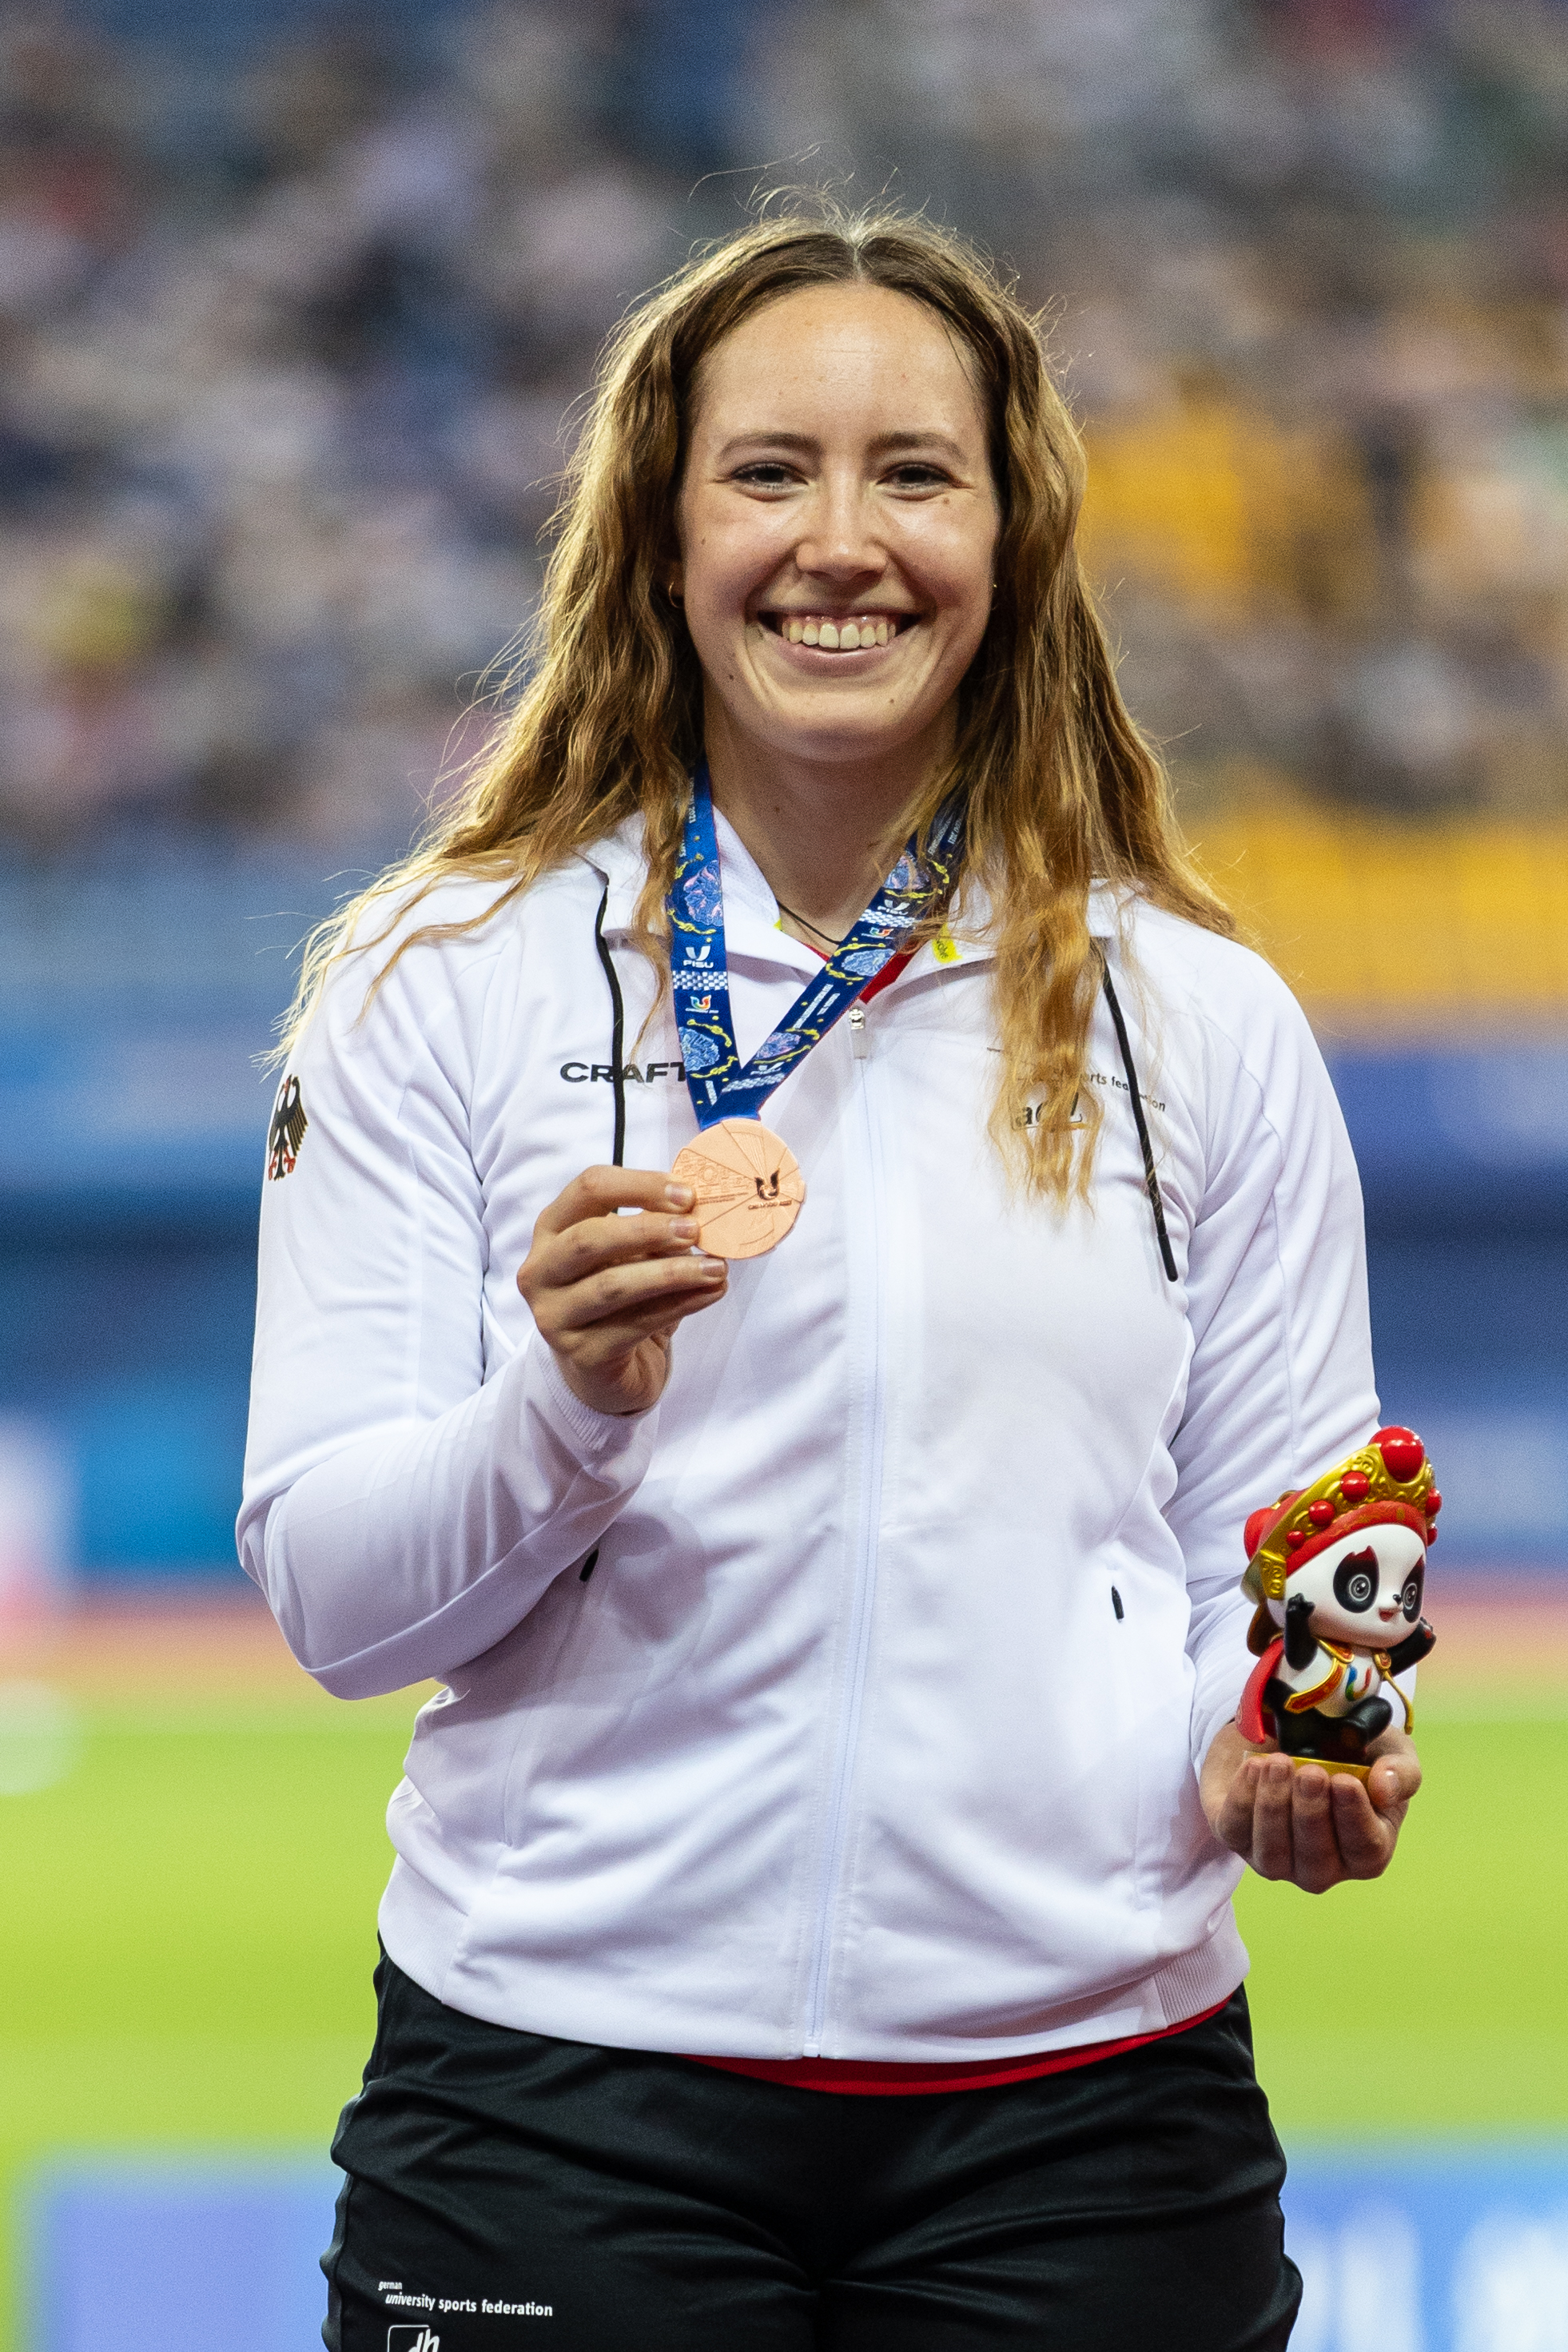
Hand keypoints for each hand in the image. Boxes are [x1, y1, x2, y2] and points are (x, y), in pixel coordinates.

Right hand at [517, 1167, 726, 1417]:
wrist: (608, 1370)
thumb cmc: (620, 1297)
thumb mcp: (633, 1254)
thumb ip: (655, 1229)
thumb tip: (699, 1213)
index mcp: (552, 1229)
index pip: (588, 1189)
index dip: (639, 1186)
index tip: (687, 1195)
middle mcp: (541, 1271)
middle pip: (589, 1238)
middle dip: (648, 1230)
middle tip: (695, 1230)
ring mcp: (554, 1316)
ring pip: (612, 1285)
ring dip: (671, 1272)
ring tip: (716, 1267)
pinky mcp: (581, 1354)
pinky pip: (634, 1324)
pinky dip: (679, 1305)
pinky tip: (710, 1293)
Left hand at [1200, 1719, 1420, 1893]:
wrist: (1293, 1728)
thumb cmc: (1349, 1750)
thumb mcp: (1387, 1750)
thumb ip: (1400, 1770)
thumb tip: (1385, 1789)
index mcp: (1365, 1850)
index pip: (1364, 1852)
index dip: (1353, 1819)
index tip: (1343, 1781)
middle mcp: (1321, 1866)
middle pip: (1316, 1862)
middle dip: (1310, 1815)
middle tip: (1309, 1771)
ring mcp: (1276, 1858)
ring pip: (1272, 1855)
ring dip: (1274, 1808)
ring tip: (1278, 1764)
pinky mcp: (1236, 1837)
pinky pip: (1235, 1831)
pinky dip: (1242, 1799)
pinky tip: (1254, 1766)